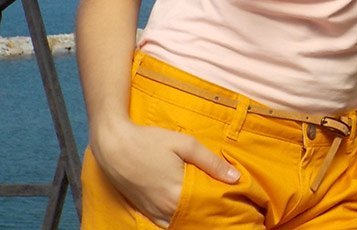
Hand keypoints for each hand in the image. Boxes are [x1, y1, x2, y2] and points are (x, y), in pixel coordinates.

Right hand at [92, 119, 239, 226]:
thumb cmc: (150, 141)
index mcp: (177, 193)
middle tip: (224, 201)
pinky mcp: (144, 210)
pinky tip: (188, 210)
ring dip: (194, 217)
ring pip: (180, 223)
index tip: (235, 197)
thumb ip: (211, 162)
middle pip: (195, 218)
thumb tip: (235, 177)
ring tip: (207, 205)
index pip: (208, 207)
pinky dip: (177, 220)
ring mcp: (152, 212)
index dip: (222, 203)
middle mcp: (164, 208)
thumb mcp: (185, 144)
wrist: (113, 145)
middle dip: (210, 211)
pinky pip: (164, 224)